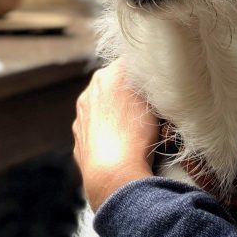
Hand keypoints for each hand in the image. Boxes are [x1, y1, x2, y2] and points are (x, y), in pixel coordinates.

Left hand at [73, 60, 158, 210]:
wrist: (112, 172)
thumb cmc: (137, 135)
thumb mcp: (153, 100)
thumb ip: (148, 84)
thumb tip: (150, 78)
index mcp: (106, 75)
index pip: (130, 64)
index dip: (146, 74)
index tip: (158, 88)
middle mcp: (89, 92)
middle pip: (114, 86)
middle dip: (130, 95)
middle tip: (150, 111)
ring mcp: (81, 116)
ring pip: (104, 109)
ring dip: (117, 115)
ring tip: (136, 133)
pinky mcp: (79, 139)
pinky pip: (97, 131)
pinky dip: (108, 135)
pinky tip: (121, 146)